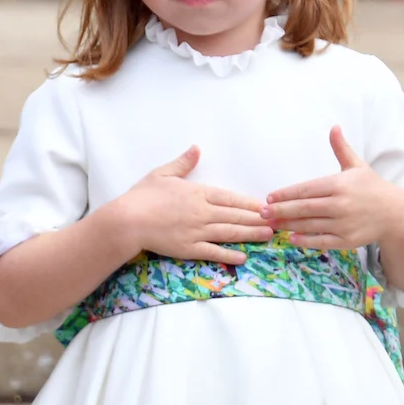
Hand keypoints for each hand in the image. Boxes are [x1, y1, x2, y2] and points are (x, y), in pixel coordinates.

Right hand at [110, 146, 272, 264]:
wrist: (127, 221)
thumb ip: (183, 163)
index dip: (250, 203)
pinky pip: (213, 252)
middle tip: (276, 222)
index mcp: (198, 193)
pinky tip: (243, 256)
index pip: (230, 198)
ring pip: (229, 233)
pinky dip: (229, 254)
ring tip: (267, 236)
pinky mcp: (188, 248)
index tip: (266, 206)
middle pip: (235, 215)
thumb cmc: (142, 196)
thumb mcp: (162, 173)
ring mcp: (196, 232)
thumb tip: (197, 148)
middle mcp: (202, 212)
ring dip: (250, 234)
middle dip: (257, 219)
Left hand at [262, 126, 403, 249]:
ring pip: (310, 225)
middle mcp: (340, 204)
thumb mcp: (357, 166)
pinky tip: (292, 238)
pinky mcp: (347, 240)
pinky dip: (306, 240)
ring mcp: (344, 224)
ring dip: (289, 225)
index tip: (270, 197)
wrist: (394, 213)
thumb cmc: (371, 188)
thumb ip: (341, 148)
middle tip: (262, 212)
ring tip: (272, 224)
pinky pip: (322, 241)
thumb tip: (334, 127)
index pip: (306, 189)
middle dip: (281, 210)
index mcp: (340, 184)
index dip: (286, 194)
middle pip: (304, 208)